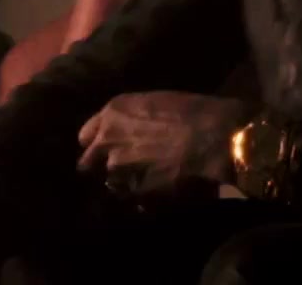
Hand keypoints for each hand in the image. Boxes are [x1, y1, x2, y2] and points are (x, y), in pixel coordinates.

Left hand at [77, 91, 250, 205]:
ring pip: (110, 182)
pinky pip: (131, 198)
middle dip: (101, 166)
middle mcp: (107, 141)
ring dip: (123, 182)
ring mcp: (118, 169)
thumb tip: (128, 132)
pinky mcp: (134, 192)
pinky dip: (140, 197)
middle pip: (87, 163)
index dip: (97, 143)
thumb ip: (131, 120)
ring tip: (144, 180)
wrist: (215, 136)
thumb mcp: (156, 102)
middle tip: (123, 167)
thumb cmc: (194, 111)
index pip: (85, 136)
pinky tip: (157, 191)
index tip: (108, 148)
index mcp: (112, 113)